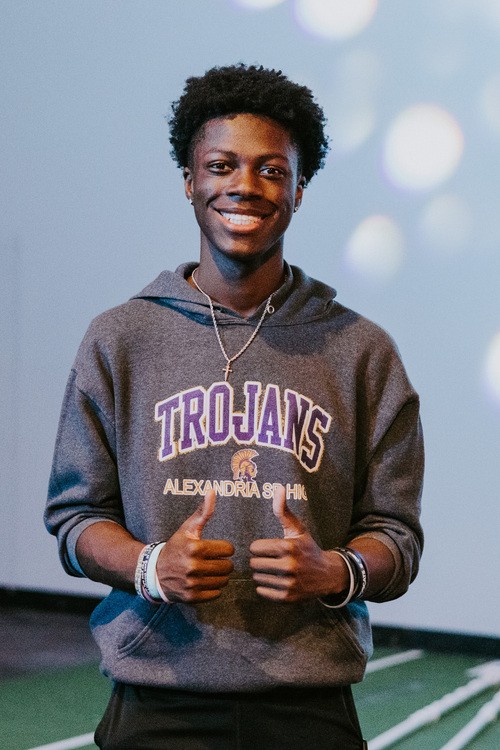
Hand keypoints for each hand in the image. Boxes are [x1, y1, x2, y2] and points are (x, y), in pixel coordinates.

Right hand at [156, 490, 233, 602]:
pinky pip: (216, 594)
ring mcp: (192, 583)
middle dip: (223, 562)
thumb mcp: (187, 528)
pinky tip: (203, 582)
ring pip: (224, 581)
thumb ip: (203, 511)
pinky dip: (213, 588)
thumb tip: (212, 491)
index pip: (228, 549)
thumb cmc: (175, 547)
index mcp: (195, 547)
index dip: (223, 548)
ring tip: (208, 571)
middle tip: (212, 560)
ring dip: (219, 576)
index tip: (214, 549)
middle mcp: (193, 566)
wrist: (154, 572)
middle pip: (228, 566)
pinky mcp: (192, 597)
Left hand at [249, 485, 347, 601]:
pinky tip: (277, 581)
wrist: (328, 574)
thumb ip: (283, 510)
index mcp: (288, 546)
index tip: (268, 548)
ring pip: (257, 578)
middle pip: (254, 564)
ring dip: (263, 574)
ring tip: (275, 570)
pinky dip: (266, 587)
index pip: (254, 548)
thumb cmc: (307, 548)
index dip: (259, 547)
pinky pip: (262, 592)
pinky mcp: (287, 597)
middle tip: (271, 560)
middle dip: (260, 561)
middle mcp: (288, 566)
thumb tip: (278, 487)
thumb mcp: (297, 529)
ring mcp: (288, 583)